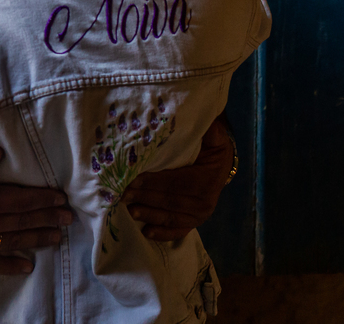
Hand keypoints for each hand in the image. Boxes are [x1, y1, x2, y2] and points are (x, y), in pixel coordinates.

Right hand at [0, 144, 72, 274]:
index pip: (22, 200)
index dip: (43, 199)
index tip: (61, 198)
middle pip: (22, 220)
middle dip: (48, 218)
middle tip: (69, 218)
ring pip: (13, 240)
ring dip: (37, 238)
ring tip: (58, 237)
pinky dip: (9, 266)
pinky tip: (27, 266)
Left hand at [122, 114, 234, 239]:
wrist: (221, 165)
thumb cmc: (211, 147)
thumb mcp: (212, 135)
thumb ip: (205, 128)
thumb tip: (193, 111)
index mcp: (208, 179)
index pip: (177, 182)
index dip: (154, 181)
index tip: (133, 178)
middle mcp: (206, 201)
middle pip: (170, 200)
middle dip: (144, 196)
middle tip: (121, 193)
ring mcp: (200, 214)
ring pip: (170, 215)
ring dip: (148, 213)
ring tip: (128, 210)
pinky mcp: (193, 222)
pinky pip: (178, 230)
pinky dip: (163, 233)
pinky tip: (146, 232)